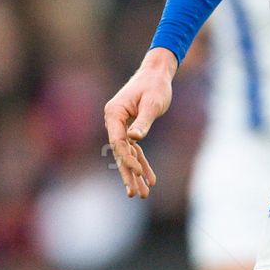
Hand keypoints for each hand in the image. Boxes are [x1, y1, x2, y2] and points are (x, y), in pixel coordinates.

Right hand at [102, 48, 175, 198]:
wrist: (156, 74)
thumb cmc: (155, 85)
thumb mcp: (152, 103)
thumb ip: (143, 121)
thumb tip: (134, 139)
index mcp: (114, 113)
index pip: (118, 142)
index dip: (127, 159)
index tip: (139, 174)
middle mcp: (113, 121)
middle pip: (119, 153)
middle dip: (128, 175)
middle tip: (135, 195)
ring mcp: (120, 126)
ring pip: (127, 154)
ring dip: (135, 174)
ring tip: (143, 194)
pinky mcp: (129, 128)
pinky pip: (134, 150)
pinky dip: (142, 163)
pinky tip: (150, 179)